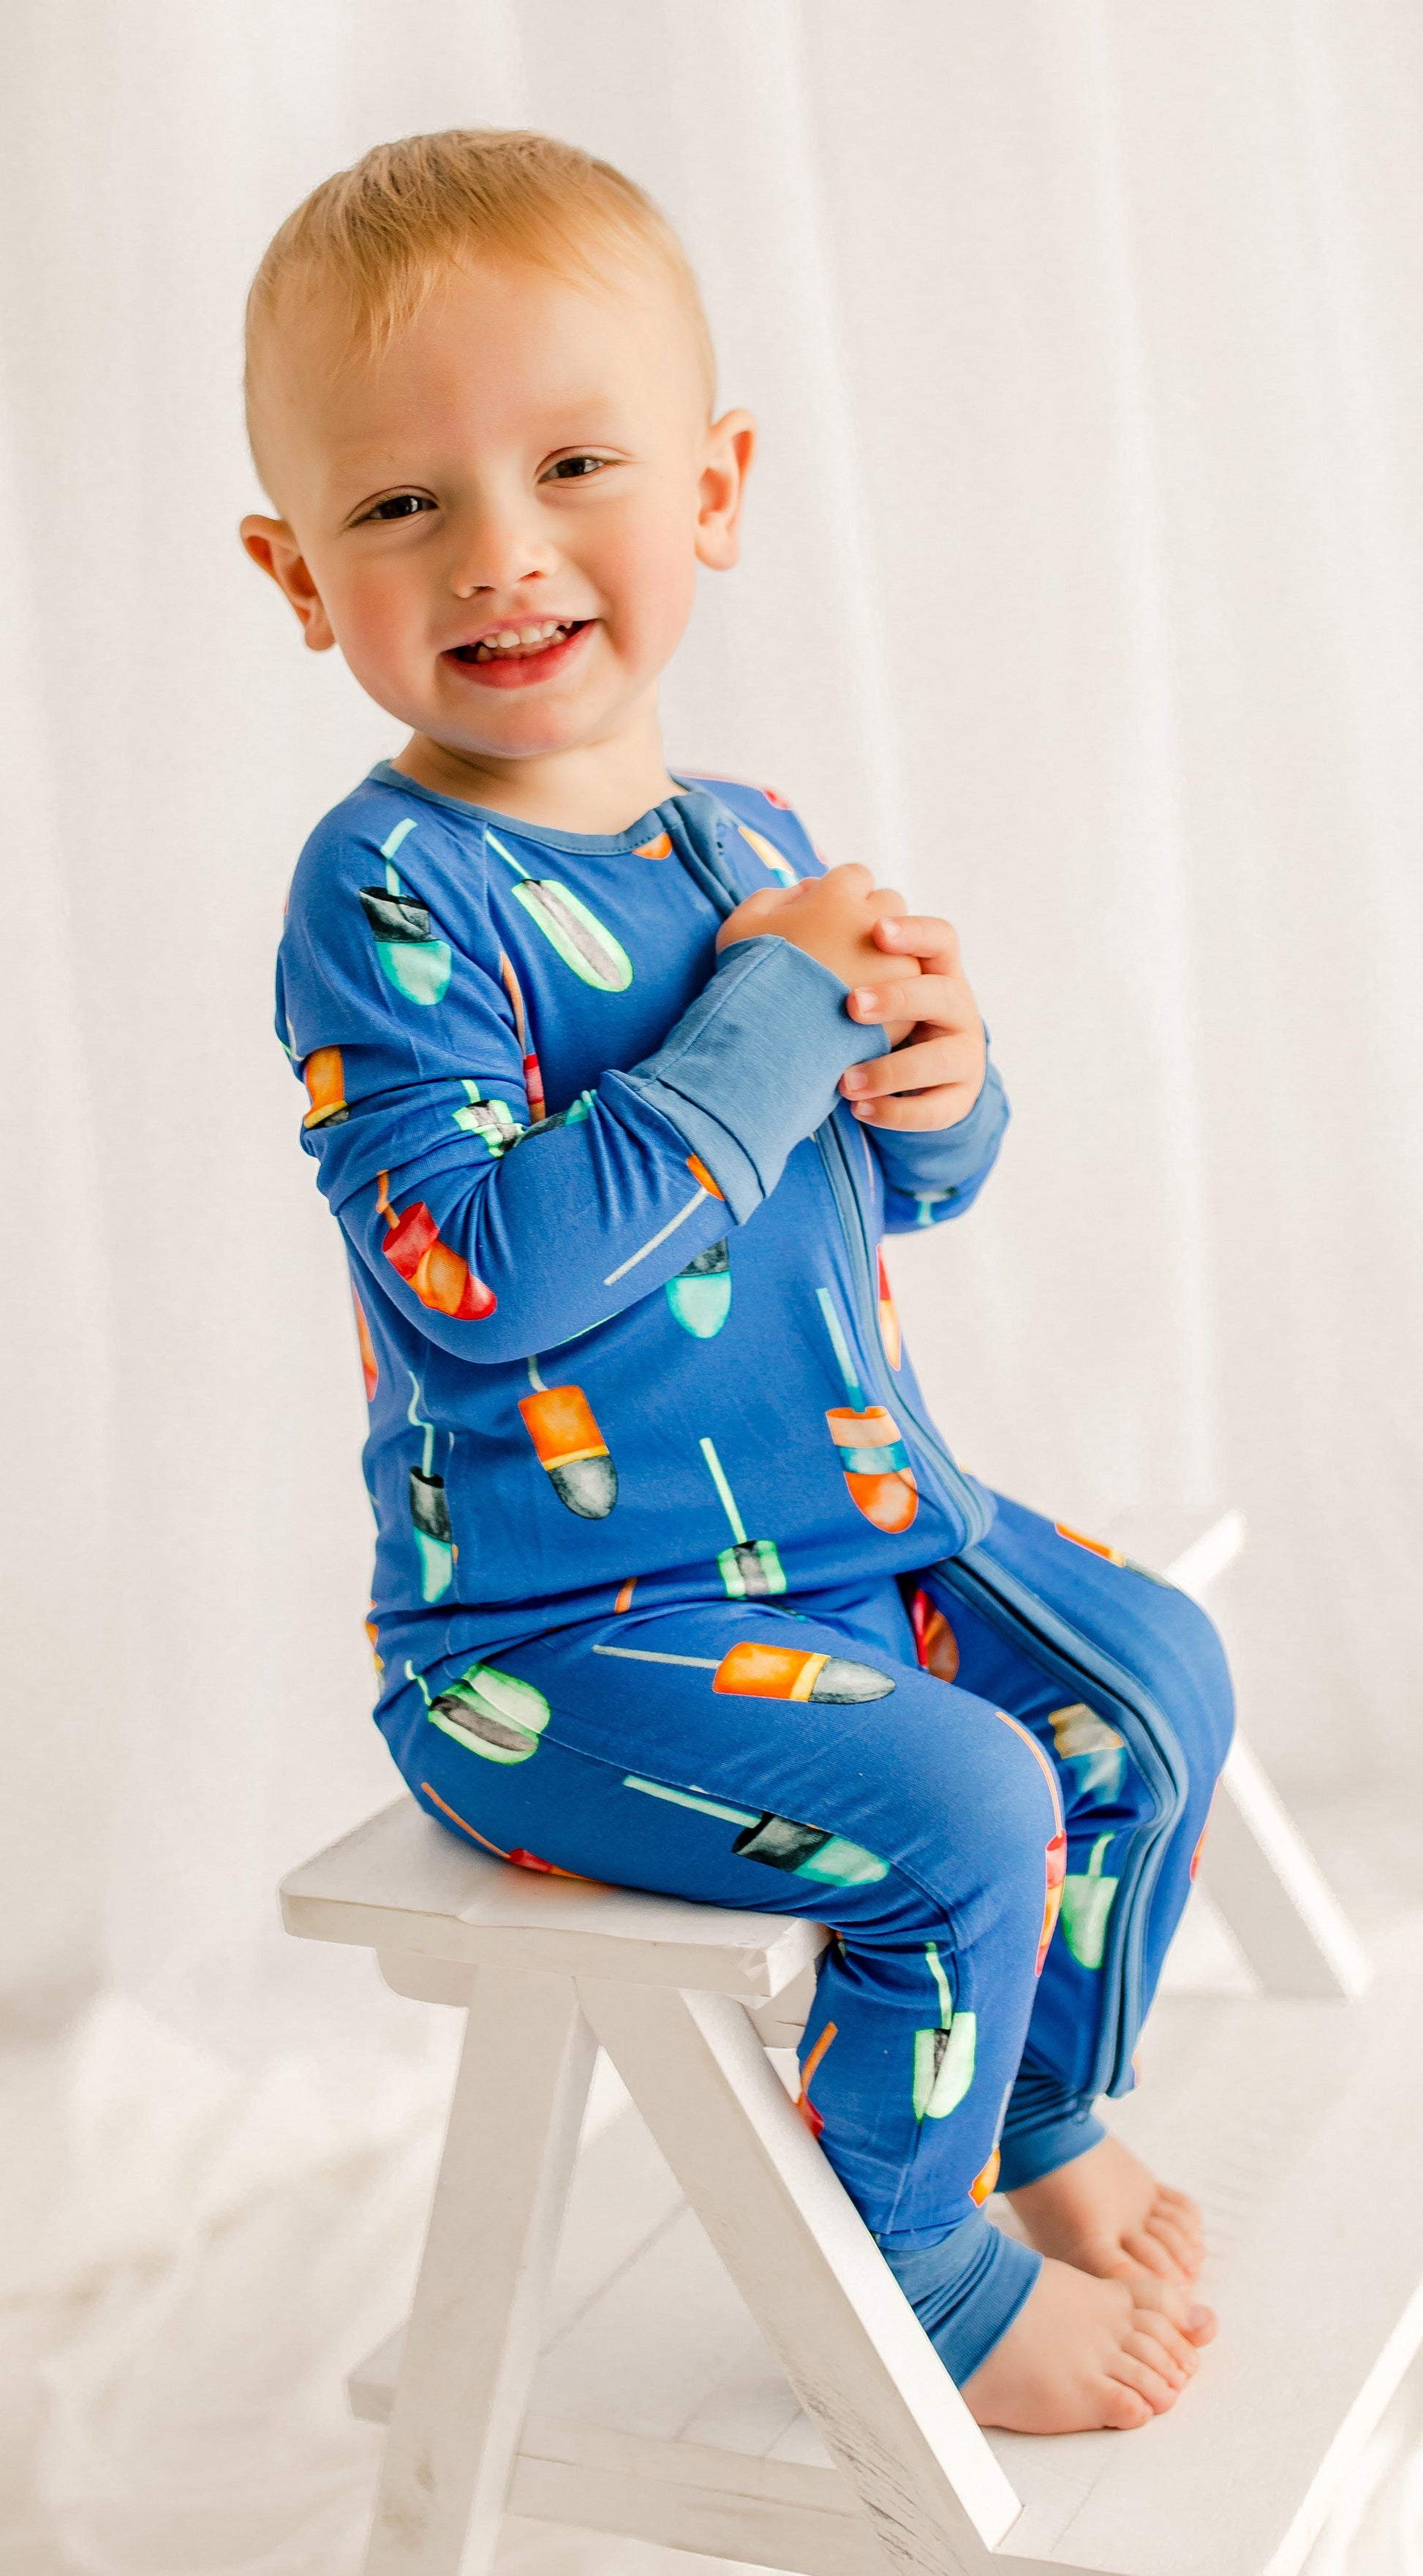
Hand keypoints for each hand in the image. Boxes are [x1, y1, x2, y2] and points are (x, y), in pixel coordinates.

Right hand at [717, 864, 921, 1045]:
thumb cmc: (752, 980)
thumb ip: (775, 896)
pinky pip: (906, 987)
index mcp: (838, 896)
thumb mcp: (742, 926)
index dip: (841, 896)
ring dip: (885, 956)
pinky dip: (890, 993)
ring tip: (852, 982)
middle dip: (871, 920)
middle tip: (843, 948)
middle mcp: (874, 923)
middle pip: (888, 905)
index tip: (827, 919)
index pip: (856, 876)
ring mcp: (894, 965)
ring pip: (905, 948)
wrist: (769, 1043)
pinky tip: (862, 1009)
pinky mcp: (904, 1005)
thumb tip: (808, 889)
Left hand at [837, 913, 986, 1129]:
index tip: (877, 930)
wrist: (921, 1074)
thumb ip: (848, 952)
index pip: (941, 938)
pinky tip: (858, 1110)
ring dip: (891, 1070)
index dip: (914, 932)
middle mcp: (957, 1008)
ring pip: (940, 1058)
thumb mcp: (874, 980)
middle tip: (852, 1004)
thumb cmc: (879, 1014)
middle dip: (898, 997)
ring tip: (845, 1082)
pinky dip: (896, 1112)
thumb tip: (800, 902)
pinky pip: (935, 1110)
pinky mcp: (958, 1098)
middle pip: (942, 994)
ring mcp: (963, 1054)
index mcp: (937, 971)